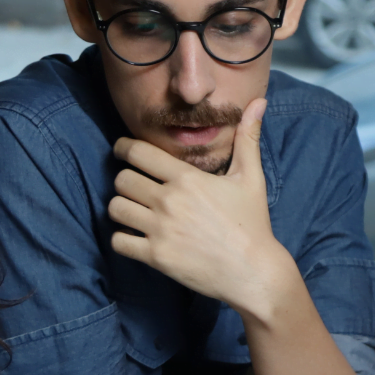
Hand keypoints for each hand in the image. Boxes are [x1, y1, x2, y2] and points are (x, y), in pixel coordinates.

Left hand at [109, 98, 292, 313]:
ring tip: (133, 211)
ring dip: (121, 208)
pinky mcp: (156, 257)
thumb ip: (247, 138)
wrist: (253, 272)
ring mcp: (160, 230)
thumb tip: (259, 102)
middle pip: (122, 180)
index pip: (138, 152)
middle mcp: (169, 201)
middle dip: (125, 181)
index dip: (123, 148)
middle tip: (134, 186)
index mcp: (187, 178)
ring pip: (115, 208)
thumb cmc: (252, 223)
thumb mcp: (251, 178)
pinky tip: (135, 237)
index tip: (121, 151)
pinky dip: (122, 239)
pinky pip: (119, 242)